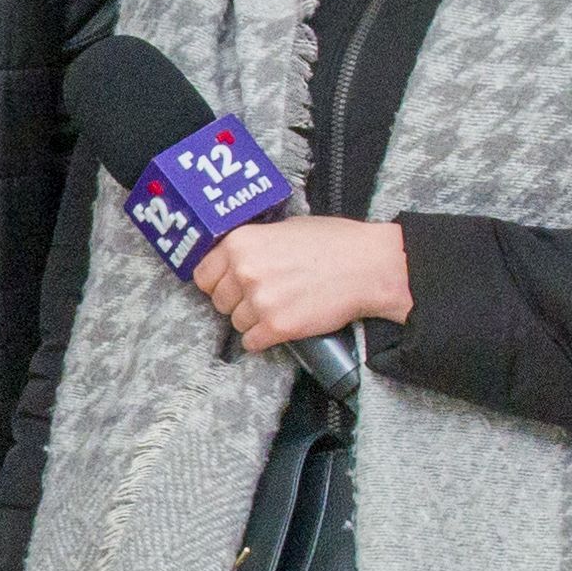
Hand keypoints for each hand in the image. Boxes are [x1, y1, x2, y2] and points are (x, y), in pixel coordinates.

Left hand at [191, 214, 412, 353]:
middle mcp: (244, 271)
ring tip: (280, 308)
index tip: (228, 285)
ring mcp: (259, 301)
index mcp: (240, 242)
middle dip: (236, 302)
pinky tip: (282, 326)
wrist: (368, 266)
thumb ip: (254, 245)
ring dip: (253, 320)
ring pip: (236, 323)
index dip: (216, 282)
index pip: (203, 274)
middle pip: (218, 301)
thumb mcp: (284, 228)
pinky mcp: (277, 327)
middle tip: (262, 297)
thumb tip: (235, 258)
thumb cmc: (333, 242)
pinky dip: (264, 338)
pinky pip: (252, 342)